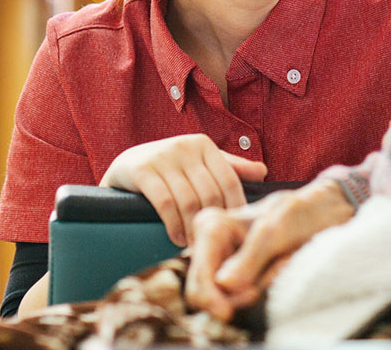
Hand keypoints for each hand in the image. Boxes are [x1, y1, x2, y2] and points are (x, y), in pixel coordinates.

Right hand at [100, 134, 267, 245]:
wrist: (126, 164)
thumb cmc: (171, 168)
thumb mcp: (200, 164)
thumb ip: (230, 168)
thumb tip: (263, 172)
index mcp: (204, 145)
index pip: (228, 180)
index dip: (234, 208)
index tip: (234, 230)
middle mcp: (185, 146)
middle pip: (209, 193)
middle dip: (211, 222)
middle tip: (213, 244)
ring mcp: (162, 156)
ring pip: (188, 200)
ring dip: (192, 228)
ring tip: (194, 245)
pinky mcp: (142, 169)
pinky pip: (165, 203)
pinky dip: (173, 225)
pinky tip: (176, 237)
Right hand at [185, 178, 354, 320]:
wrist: (323, 212)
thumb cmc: (298, 212)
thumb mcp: (276, 230)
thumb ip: (251, 256)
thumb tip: (224, 285)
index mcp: (211, 227)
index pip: (199, 275)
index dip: (214, 296)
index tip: (244, 302)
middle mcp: (211, 248)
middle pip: (206, 295)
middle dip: (238, 296)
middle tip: (266, 286)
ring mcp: (224, 264)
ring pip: (228, 300)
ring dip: (258, 290)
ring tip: (282, 265)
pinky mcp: (239, 277)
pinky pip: (245, 299)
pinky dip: (265, 290)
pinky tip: (281, 270)